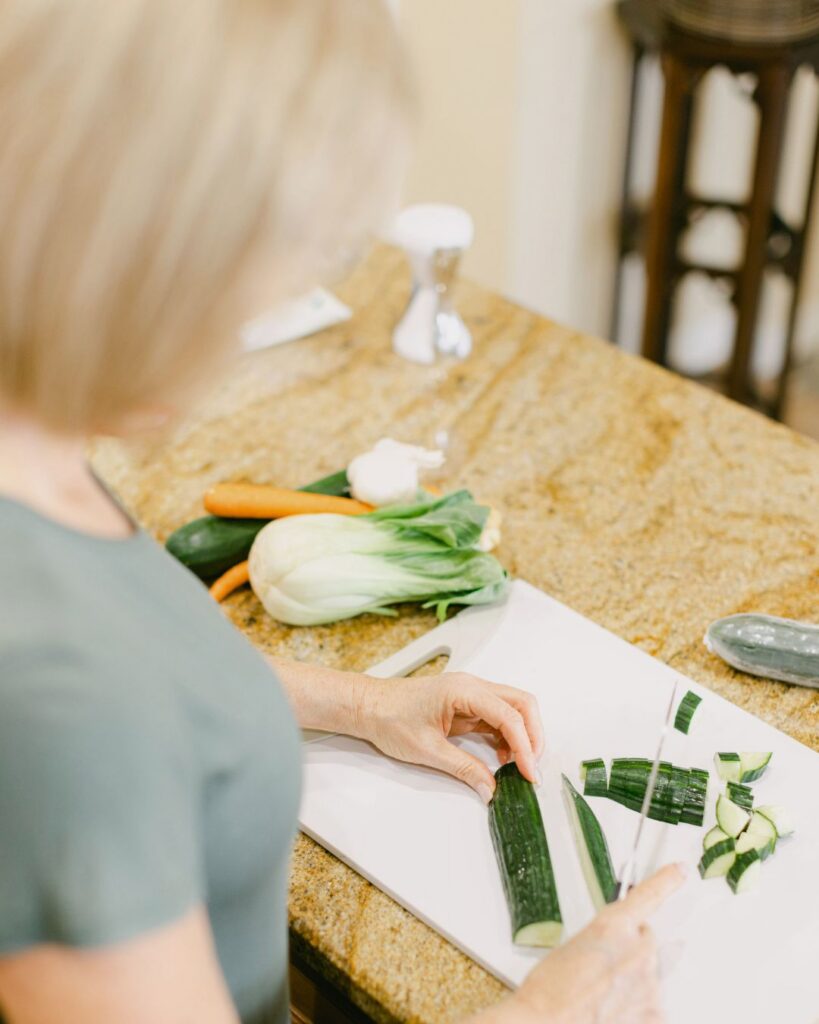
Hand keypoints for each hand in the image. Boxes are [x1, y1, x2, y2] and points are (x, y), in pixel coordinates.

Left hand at [356, 672, 543, 801]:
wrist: (368, 706)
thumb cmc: (389, 718)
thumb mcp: (427, 750)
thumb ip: (463, 768)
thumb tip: (490, 788)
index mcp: (464, 690)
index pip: (509, 715)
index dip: (525, 745)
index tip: (529, 772)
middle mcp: (472, 687)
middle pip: (521, 703)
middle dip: (533, 735)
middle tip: (532, 767)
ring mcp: (471, 694)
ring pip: (513, 709)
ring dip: (522, 736)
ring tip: (519, 767)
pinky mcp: (466, 705)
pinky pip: (497, 717)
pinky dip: (507, 737)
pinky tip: (503, 758)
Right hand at [474, 864, 684, 1023]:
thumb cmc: (549, 992)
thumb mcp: (571, 949)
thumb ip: (603, 941)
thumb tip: (612, 951)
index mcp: (613, 926)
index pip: (648, 895)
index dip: (667, 881)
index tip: (680, 871)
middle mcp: (637, 950)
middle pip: (646, 942)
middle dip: (631, 952)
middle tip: (603, 972)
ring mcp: (649, 984)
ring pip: (648, 977)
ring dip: (632, 986)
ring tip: (600, 1001)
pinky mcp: (655, 1014)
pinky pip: (651, 1007)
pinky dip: (636, 1012)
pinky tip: (611, 1015)